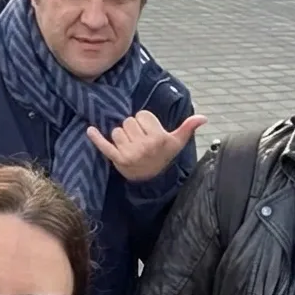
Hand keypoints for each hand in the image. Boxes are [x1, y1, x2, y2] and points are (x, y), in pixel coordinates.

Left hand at [88, 111, 206, 182]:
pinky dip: (97, 138)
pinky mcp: (117, 159)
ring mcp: (130, 153)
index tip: (149, 132)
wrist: (151, 179)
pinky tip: (90, 130)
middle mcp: (144, 145)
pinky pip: (105, 145)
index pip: (142, 115)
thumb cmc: (163, 156)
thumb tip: (204, 118)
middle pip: (128, 121)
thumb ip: (188, 127)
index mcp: (158, 138)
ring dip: (121, 136)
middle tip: (140, 140)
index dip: (144, 122)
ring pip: (117, 130)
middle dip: (133, 128)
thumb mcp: (177, 142)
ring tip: (131, 146)